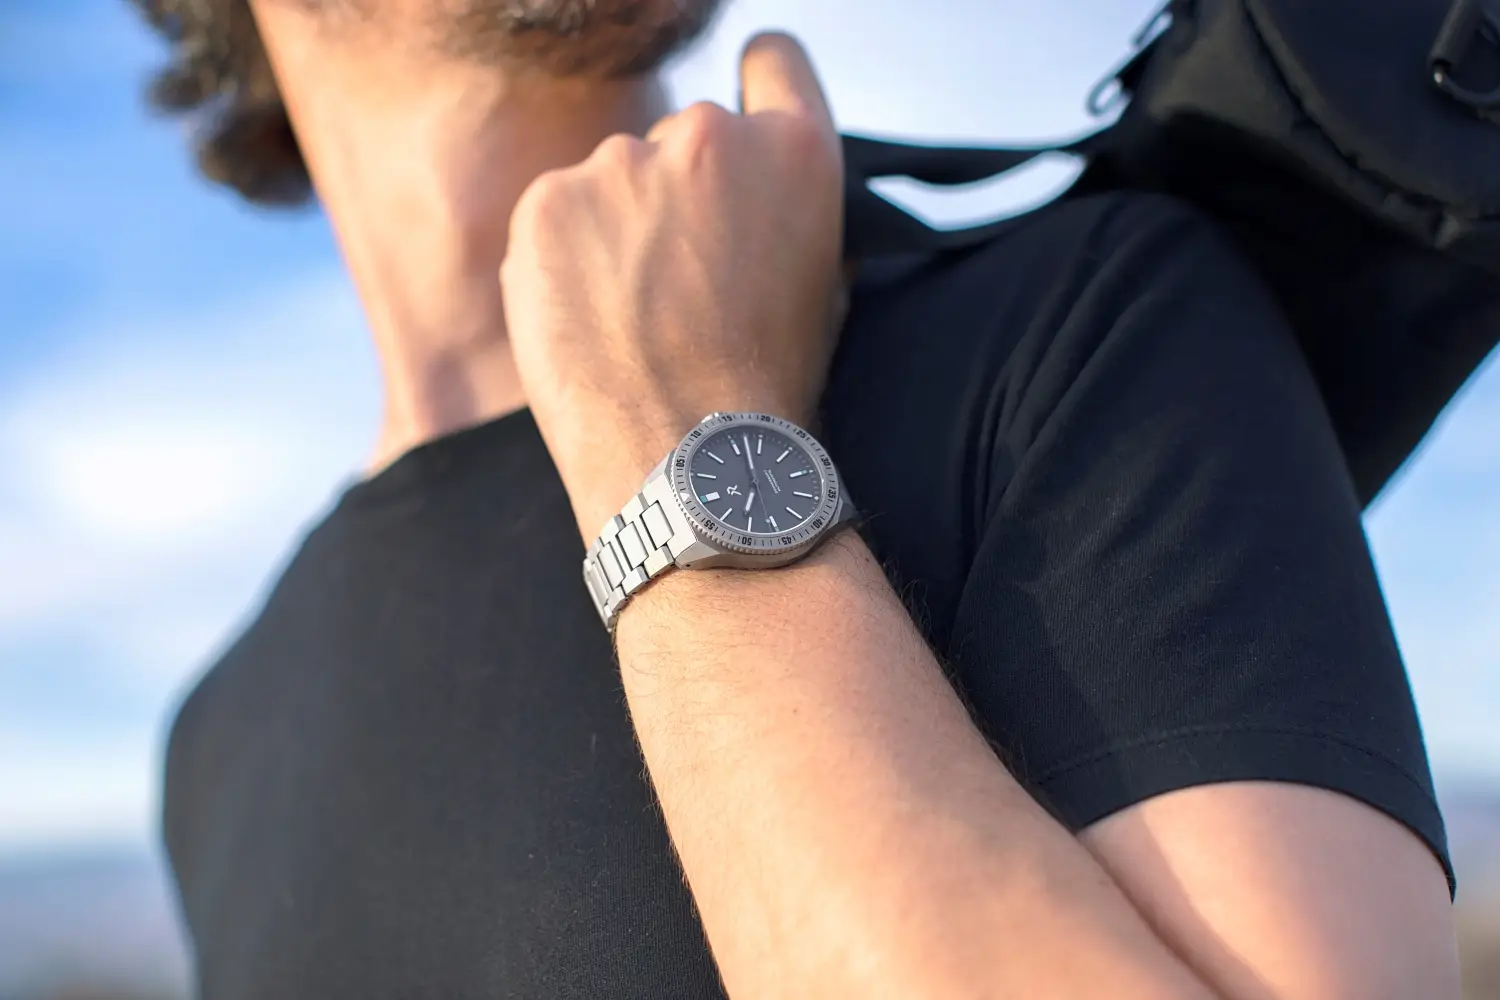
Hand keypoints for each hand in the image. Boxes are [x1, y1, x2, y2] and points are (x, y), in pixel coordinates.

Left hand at [499, 32, 846, 536]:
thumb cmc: (763, 392)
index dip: (756, 89)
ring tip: (633, 322)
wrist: (687, 460)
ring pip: (612, 181)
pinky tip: (589, 324)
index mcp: (796, 151)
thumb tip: (752, 189)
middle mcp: (711, 135)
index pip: (774, 60)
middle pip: (683, 140)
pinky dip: (561, 261)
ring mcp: (622, 163)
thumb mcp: (822, 283)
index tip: (734, 138)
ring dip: (615, 231)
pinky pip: (554, 216)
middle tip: (682, 289)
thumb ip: (786, 207)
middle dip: (678, 198)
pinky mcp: (548, 201)